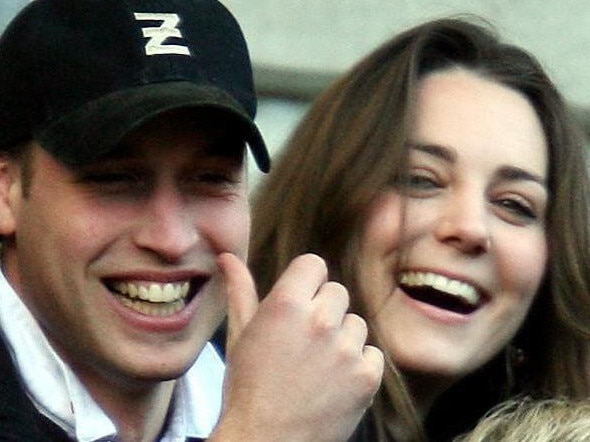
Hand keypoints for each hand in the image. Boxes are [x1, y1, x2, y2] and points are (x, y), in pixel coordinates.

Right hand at [209, 253, 382, 441]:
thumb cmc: (248, 388)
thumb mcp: (240, 335)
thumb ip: (240, 291)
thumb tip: (229, 257)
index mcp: (286, 305)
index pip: (314, 264)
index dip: (306, 283)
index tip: (299, 302)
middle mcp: (320, 321)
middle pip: (337, 292)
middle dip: (323, 310)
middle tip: (304, 341)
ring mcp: (347, 349)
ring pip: (356, 323)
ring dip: (342, 338)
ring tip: (318, 365)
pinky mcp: (367, 376)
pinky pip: (372, 353)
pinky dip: (358, 366)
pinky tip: (335, 382)